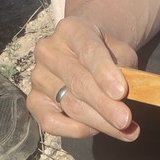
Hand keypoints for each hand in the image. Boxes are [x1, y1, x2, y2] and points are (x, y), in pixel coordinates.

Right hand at [30, 16, 143, 141]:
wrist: (85, 54)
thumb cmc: (106, 54)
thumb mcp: (120, 52)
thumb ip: (124, 71)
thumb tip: (126, 99)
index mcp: (71, 29)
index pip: (88, 51)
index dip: (105, 73)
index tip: (121, 93)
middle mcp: (48, 50)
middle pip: (78, 82)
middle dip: (105, 106)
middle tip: (126, 121)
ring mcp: (38, 75)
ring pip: (70, 105)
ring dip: (99, 122)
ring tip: (124, 131)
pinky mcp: (33, 100)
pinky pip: (51, 122)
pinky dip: (75, 130)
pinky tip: (96, 130)